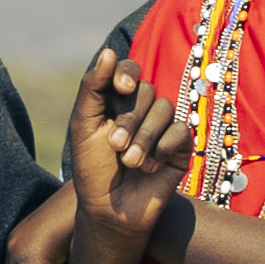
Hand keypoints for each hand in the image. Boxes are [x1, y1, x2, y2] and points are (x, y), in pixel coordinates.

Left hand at [62, 50, 195, 244]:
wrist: (110, 211)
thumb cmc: (92, 170)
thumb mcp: (84, 127)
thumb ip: (92, 88)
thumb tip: (109, 51)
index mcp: (115, 101)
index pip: (128, 71)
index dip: (126, 73)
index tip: (121, 87)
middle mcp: (141, 110)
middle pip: (145, 90)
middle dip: (129, 119)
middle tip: (115, 146)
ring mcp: (162, 127)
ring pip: (164, 108)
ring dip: (145, 137)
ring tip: (130, 163)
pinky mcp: (180, 146)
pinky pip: (180, 131)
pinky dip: (163, 148)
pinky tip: (149, 168)